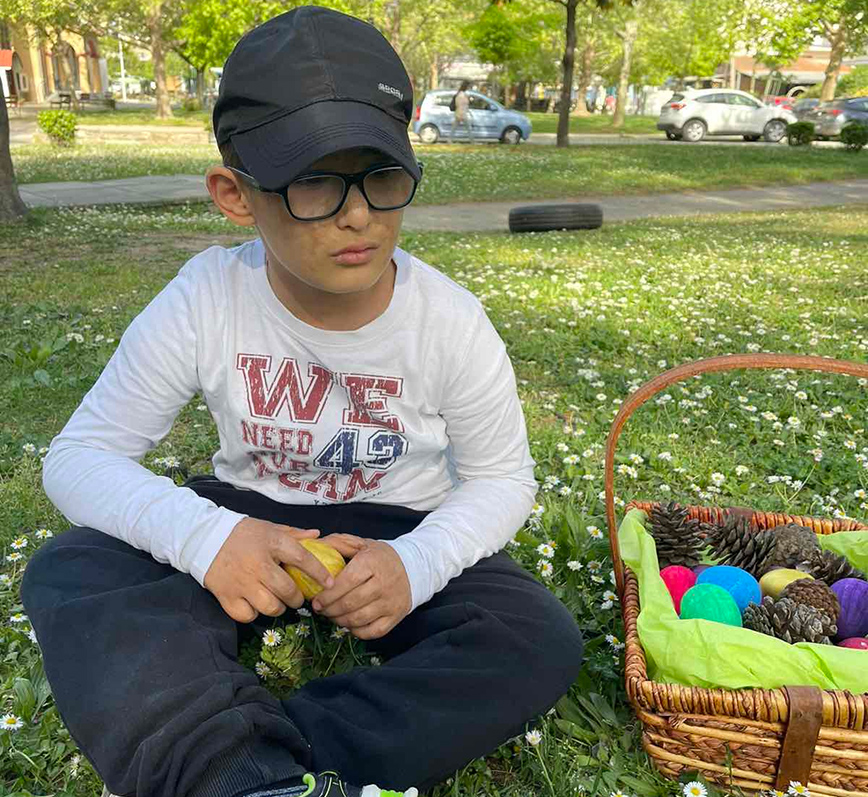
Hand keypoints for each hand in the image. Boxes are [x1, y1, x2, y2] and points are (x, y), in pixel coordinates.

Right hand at [203, 518, 361, 622]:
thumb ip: (294, 534)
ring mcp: (241, 582)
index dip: (319, 572)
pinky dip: (254, 613)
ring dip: (278, 608)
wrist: (204, 537)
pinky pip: (248, 615)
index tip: (330, 583)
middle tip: (296, 597)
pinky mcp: (226, 596)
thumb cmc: (242, 533)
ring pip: (270, 607)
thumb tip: (318, 536)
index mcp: (271, 543)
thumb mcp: (269, 528)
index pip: (302, 558)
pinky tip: (255, 604)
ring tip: (276, 601)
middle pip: (288, 590)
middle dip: (297, 598)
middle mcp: (258, 564)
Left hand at [311, 540, 411, 639]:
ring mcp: (391, 602)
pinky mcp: (396, 616)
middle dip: (329, 610)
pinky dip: (355, 631)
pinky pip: (371, 632)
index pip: (347, 582)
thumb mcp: (361, 543)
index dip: (328, 594)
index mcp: (373, 562)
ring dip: (339, 621)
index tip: (316, 600)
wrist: (412, 567)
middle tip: (320, 609)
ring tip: (332, 615)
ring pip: (358, 619)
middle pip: (350, 603)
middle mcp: (384, 583)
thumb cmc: (380, 557)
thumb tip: (312, 546)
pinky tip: (348, 623)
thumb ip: (336, 543)